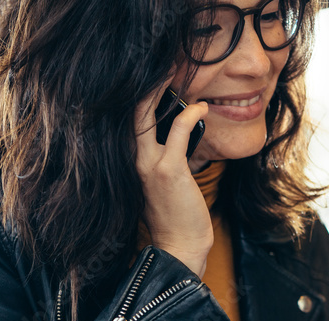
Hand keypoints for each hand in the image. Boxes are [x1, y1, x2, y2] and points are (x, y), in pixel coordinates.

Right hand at [134, 87, 211, 277]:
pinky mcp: (168, 170)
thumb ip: (162, 159)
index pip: (126, 122)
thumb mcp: (161, 185)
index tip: (150, 78)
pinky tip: (201, 106)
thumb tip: (176, 134)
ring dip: (161, 90)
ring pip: (145, 115)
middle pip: (129, 111)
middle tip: (160, 64)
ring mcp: (149, 165)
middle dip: (143, 84)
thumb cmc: (175, 218)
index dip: (136, 97)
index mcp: (130, 163)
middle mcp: (133, 161)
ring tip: (174, 72)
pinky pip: (176, 130)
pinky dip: (190, 114)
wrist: (179, 249)